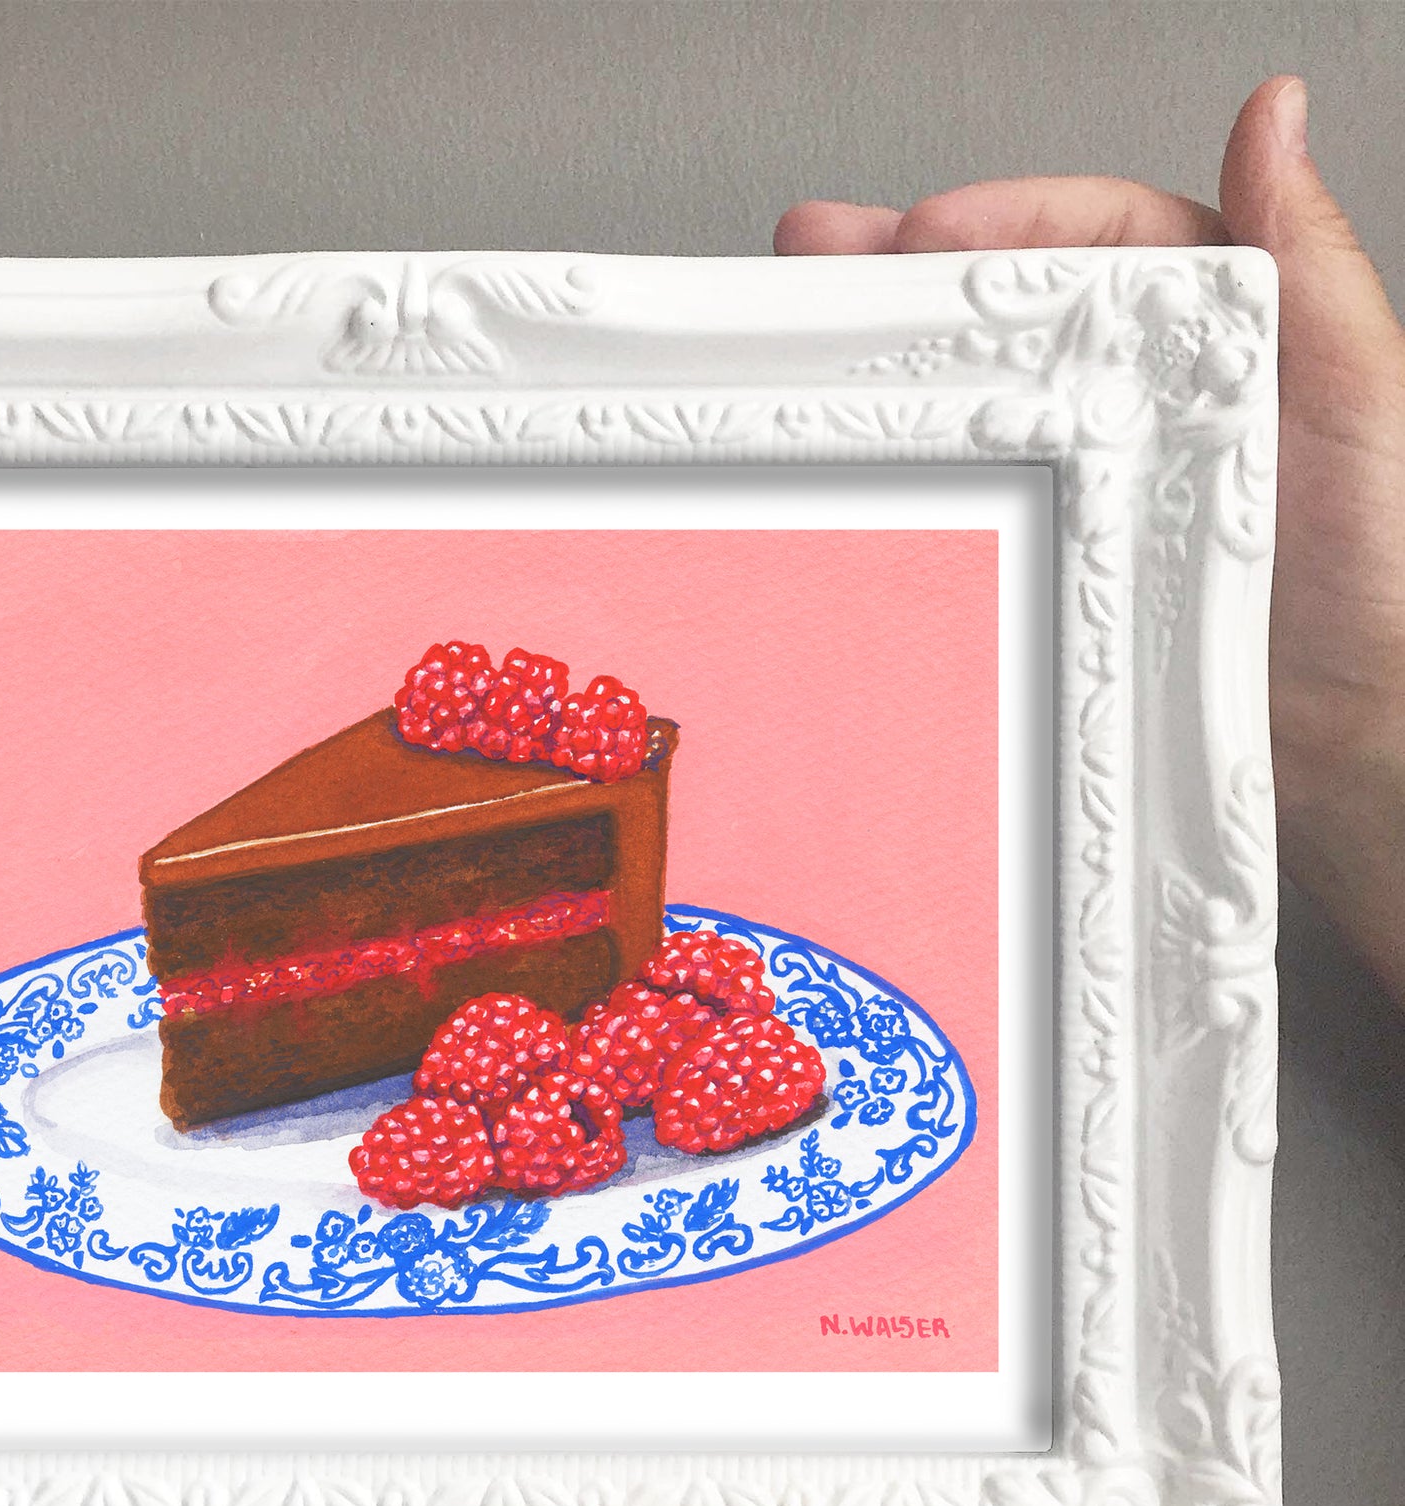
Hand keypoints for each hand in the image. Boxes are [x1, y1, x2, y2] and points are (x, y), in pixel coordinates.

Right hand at [778, 76, 1404, 1001]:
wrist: (1347, 737)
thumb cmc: (1378, 579)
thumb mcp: (1361, 394)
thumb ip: (1309, 263)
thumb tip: (1274, 116)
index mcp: (1222, 333)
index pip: (1102, 239)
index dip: (1006, 218)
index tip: (925, 229)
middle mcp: (1146, 399)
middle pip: (1014, 310)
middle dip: (906, 275)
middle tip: (816, 259)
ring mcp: (1093, 482)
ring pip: (981, 401)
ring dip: (891, 366)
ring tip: (809, 339)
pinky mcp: (1058, 559)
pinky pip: (978, 502)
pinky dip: (918, 475)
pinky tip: (866, 462)